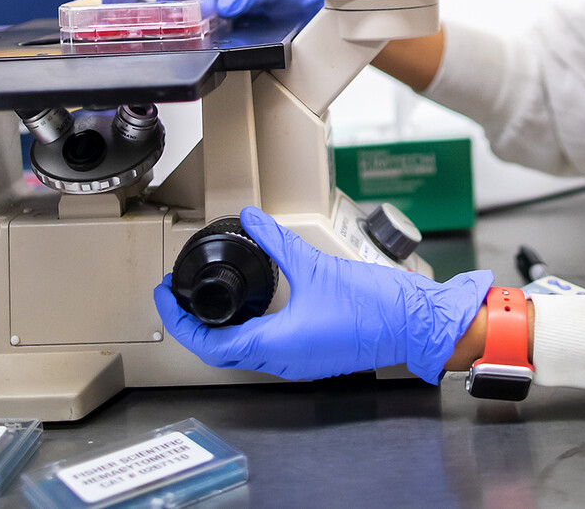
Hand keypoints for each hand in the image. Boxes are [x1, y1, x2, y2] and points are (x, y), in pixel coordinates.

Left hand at [154, 206, 493, 381]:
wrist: (416, 324)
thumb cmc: (375, 305)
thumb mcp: (316, 264)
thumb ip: (277, 242)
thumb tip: (251, 219)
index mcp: (277, 345)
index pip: (210, 344)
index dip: (181, 321)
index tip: (168, 296)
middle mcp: (283, 362)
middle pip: (220, 353)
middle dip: (194, 325)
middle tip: (179, 296)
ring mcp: (298, 364)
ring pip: (243, 355)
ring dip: (220, 332)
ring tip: (207, 302)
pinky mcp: (312, 358)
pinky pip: (266, 352)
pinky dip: (246, 334)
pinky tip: (250, 312)